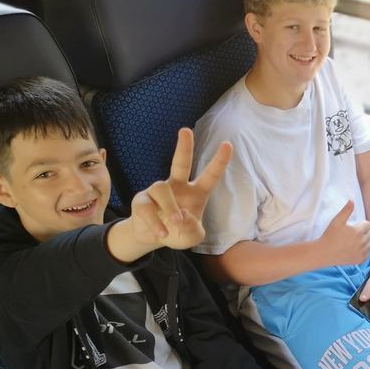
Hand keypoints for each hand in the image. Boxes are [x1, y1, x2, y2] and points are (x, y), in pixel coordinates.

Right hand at [127, 128, 231, 249]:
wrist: (154, 238)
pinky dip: (155, 222)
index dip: (219, 161)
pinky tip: (161, 233)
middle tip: (185, 130)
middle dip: (184, 146)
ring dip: (169, 207)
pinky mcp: (141, 200)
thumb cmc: (178, 232)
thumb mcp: (192, 237)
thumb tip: (182, 218)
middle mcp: (177, 186)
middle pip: (180, 163)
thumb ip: (193, 230)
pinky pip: (147, 207)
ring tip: (175, 223)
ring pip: (161, 189)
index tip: (228, 145)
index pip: (210, 175)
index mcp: (196, 192)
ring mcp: (158, 191)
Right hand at [320, 200, 369, 265]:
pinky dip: (363, 251)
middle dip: (363, 233)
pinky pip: (367, 253)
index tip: (353, 227)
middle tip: (352, 234)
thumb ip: (346, 210)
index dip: (361, 225)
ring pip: (369, 244)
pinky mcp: (360, 259)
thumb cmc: (330, 235)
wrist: (324, 253)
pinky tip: (354, 249)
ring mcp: (362, 252)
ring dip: (364, 241)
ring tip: (353, 241)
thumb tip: (352, 200)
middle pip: (369, 234)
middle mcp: (363, 242)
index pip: (368, 225)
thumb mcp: (337, 221)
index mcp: (359, 231)